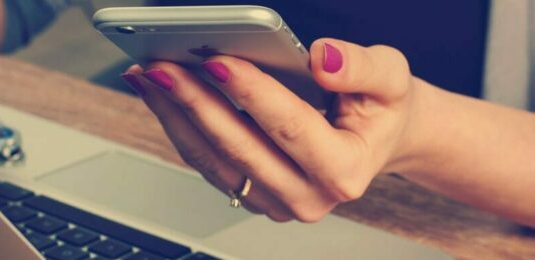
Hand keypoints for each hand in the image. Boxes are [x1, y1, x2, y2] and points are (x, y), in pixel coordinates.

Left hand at [121, 38, 422, 221]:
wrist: (375, 140)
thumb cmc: (380, 110)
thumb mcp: (391, 79)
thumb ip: (362, 68)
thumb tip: (322, 59)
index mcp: (345, 171)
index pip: (290, 127)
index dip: (251, 93)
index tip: (217, 61)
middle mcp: (307, 196)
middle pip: (239, 147)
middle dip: (195, 102)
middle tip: (162, 67)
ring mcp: (275, 201)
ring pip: (213, 159)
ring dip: (176, 115)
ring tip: (150, 77)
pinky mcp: (252, 194)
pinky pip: (207, 162)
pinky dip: (180, 126)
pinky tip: (162, 96)